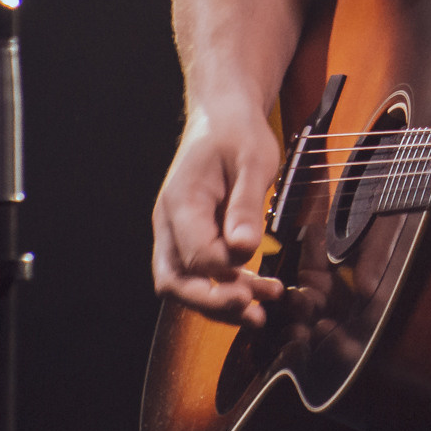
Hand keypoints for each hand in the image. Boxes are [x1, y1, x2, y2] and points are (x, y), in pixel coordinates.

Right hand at [150, 97, 288, 327]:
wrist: (224, 117)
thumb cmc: (237, 132)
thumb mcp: (253, 160)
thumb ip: (246, 204)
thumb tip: (243, 249)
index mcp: (181, 201)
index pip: (193, 254)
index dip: (223, 271)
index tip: (256, 272)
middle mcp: (170, 222)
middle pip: (174, 281)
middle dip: (211, 304)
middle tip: (252, 313)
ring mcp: (177, 232)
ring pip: (184, 284)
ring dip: (219, 303)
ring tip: (260, 313)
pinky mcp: (191, 238)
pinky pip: (200, 273)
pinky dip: (225, 288)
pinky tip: (259, 292)